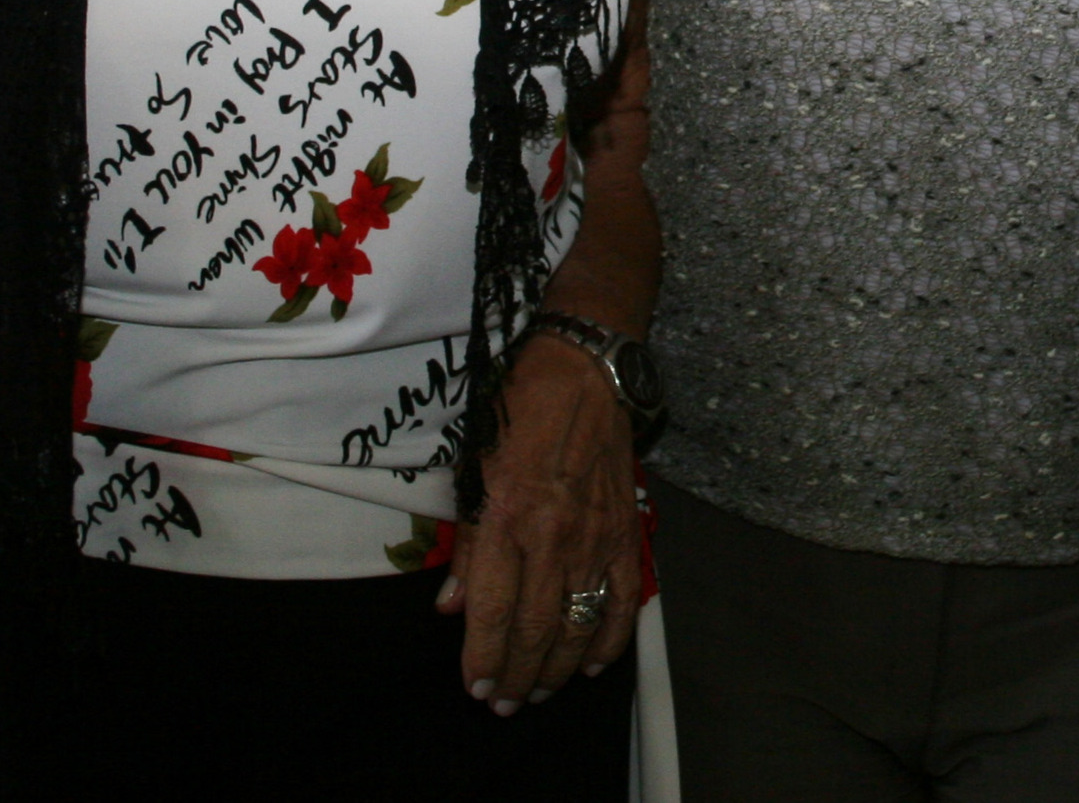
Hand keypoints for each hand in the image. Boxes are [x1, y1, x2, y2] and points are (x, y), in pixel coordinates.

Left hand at [437, 333, 640, 712]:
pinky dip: (610, 640)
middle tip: (505, 705)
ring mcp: (595, 538)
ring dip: (556, 668)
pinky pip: (623, 600)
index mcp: (507, 518)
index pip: (492, 611)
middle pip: (534, 629)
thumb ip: (465, 545)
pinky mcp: (626, 531)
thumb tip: (452, 608)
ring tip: (539, 692)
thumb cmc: (519, 413)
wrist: (586, 373)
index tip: (475, 688)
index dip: (483, 658)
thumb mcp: (474, 469)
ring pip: (578, 625)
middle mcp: (552, 537)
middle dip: (517, 677)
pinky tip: (591, 663)